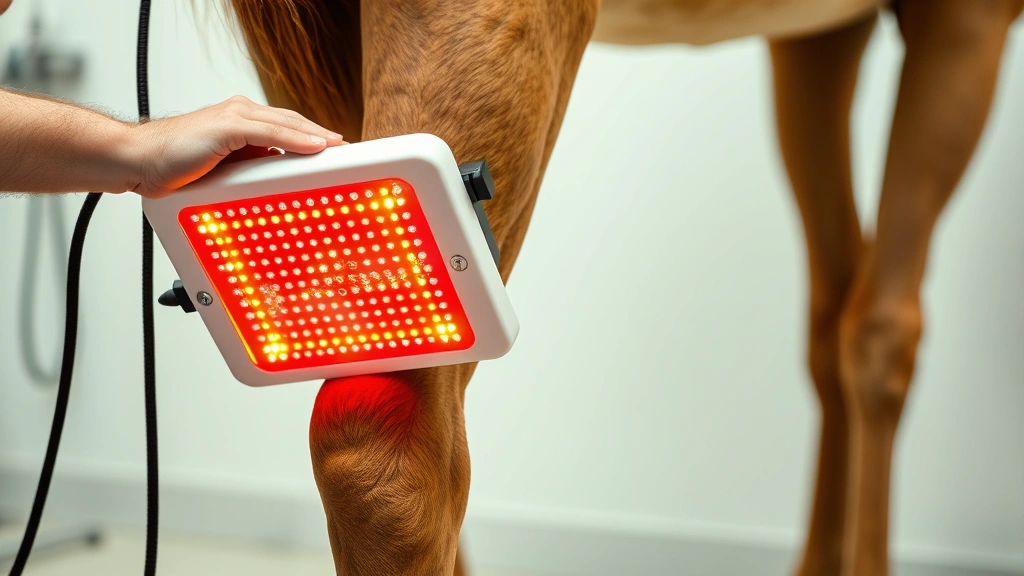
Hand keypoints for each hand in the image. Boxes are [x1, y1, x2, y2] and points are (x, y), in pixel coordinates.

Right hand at [126, 96, 345, 197]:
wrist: (137, 160)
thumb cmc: (173, 165)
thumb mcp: (223, 167)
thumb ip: (248, 165)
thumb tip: (276, 177)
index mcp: (240, 122)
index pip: (287, 127)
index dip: (314, 138)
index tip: (337, 153)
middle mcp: (240, 114)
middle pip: (293, 123)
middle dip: (323, 137)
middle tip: (350, 152)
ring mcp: (233, 118)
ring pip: (286, 125)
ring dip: (316, 137)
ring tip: (341, 151)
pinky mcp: (226, 127)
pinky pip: (270, 133)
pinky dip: (295, 141)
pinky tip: (315, 148)